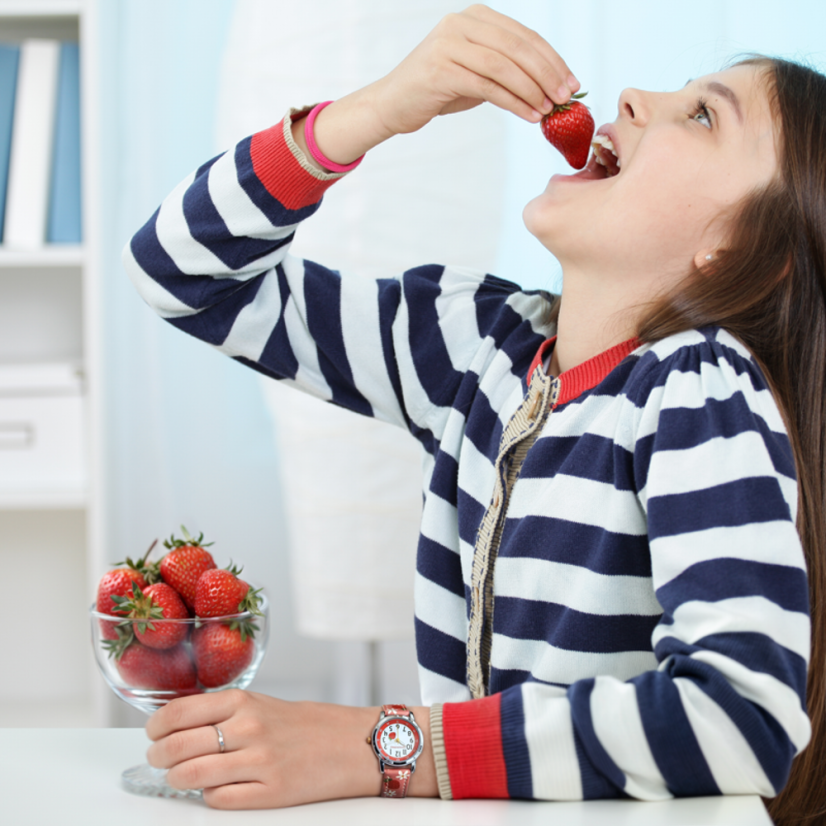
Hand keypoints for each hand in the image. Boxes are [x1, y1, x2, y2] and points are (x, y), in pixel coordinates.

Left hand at [145, 690, 436, 808]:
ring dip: (177, 779)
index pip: (179, 713)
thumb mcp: (263, 704)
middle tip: (159, 759)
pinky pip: (219, 799)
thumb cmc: (306, 724)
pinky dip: (208, 797)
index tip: (152, 733)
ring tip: (178, 777)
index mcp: (244, 701)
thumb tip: (177, 726)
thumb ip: (224, 713)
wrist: (352, 744)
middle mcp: (248, 728)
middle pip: (178, 746)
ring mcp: (259, 761)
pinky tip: (213, 789)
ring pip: (192, 775)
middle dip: (159, 757)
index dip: (156, 727)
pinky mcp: (271, 792)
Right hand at [371, 4, 578, 134]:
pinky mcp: (441, 70)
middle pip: (518, 48)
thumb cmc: (439, 90)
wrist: (394, 103)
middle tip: (566, 98)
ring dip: (532, 90)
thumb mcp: (476, 71)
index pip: (524, 36)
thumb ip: (506, 68)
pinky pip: (488, 86)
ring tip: (549, 111)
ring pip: (504, 66)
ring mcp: (449, 45)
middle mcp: (462, 24)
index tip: (572, 82)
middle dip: (547, 74)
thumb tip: (551, 85)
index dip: (552, 59)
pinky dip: (514, 102)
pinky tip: (529, 115)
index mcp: (475, 17)